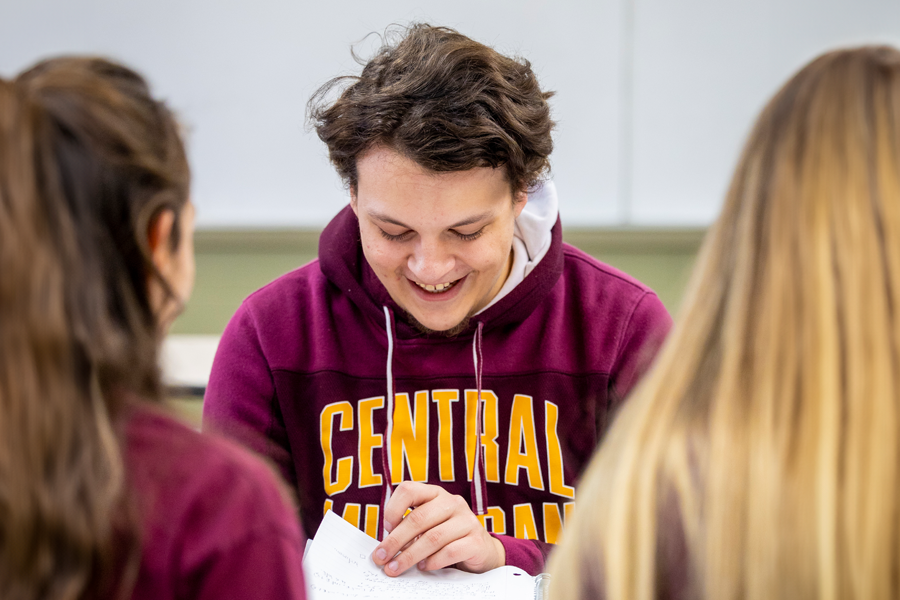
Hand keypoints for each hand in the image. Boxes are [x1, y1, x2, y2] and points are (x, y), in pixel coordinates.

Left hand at [371, 481, 505, 576]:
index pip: (409, 490)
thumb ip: (409, 529)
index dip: (393, 508)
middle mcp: (452, 502)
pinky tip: (423, 567)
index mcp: (435, 494)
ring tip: (397, 567)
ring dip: (410, 555)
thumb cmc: (446, 536)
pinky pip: (450, 551)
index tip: (386, 528)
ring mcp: (467, 520)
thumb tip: (385, 547)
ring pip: (433, 537)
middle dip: (395, 540)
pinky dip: (433, 561)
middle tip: (381, 558)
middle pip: (418, 518)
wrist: (481, 549)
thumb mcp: (428, 525)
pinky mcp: (476, 541)